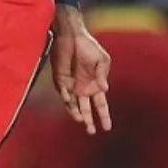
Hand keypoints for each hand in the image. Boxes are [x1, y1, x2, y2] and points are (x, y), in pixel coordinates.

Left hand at [50, 5, 111, 133]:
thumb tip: (105, 90)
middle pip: (86, 109)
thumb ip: (102, 75)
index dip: (104, 116)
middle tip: (91, 131)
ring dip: (76, 112)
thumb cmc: (89, 46)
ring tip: (80, 119)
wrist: (72, 36)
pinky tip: (70, 99)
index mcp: (95, 85)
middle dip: (89, 121)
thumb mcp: (102, 60)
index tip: (107, 127)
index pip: (101, 105)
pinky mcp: (59, 79)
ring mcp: (71, 85)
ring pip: (73, 104)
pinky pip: (62, 91)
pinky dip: (66, 96)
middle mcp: (83, 88)